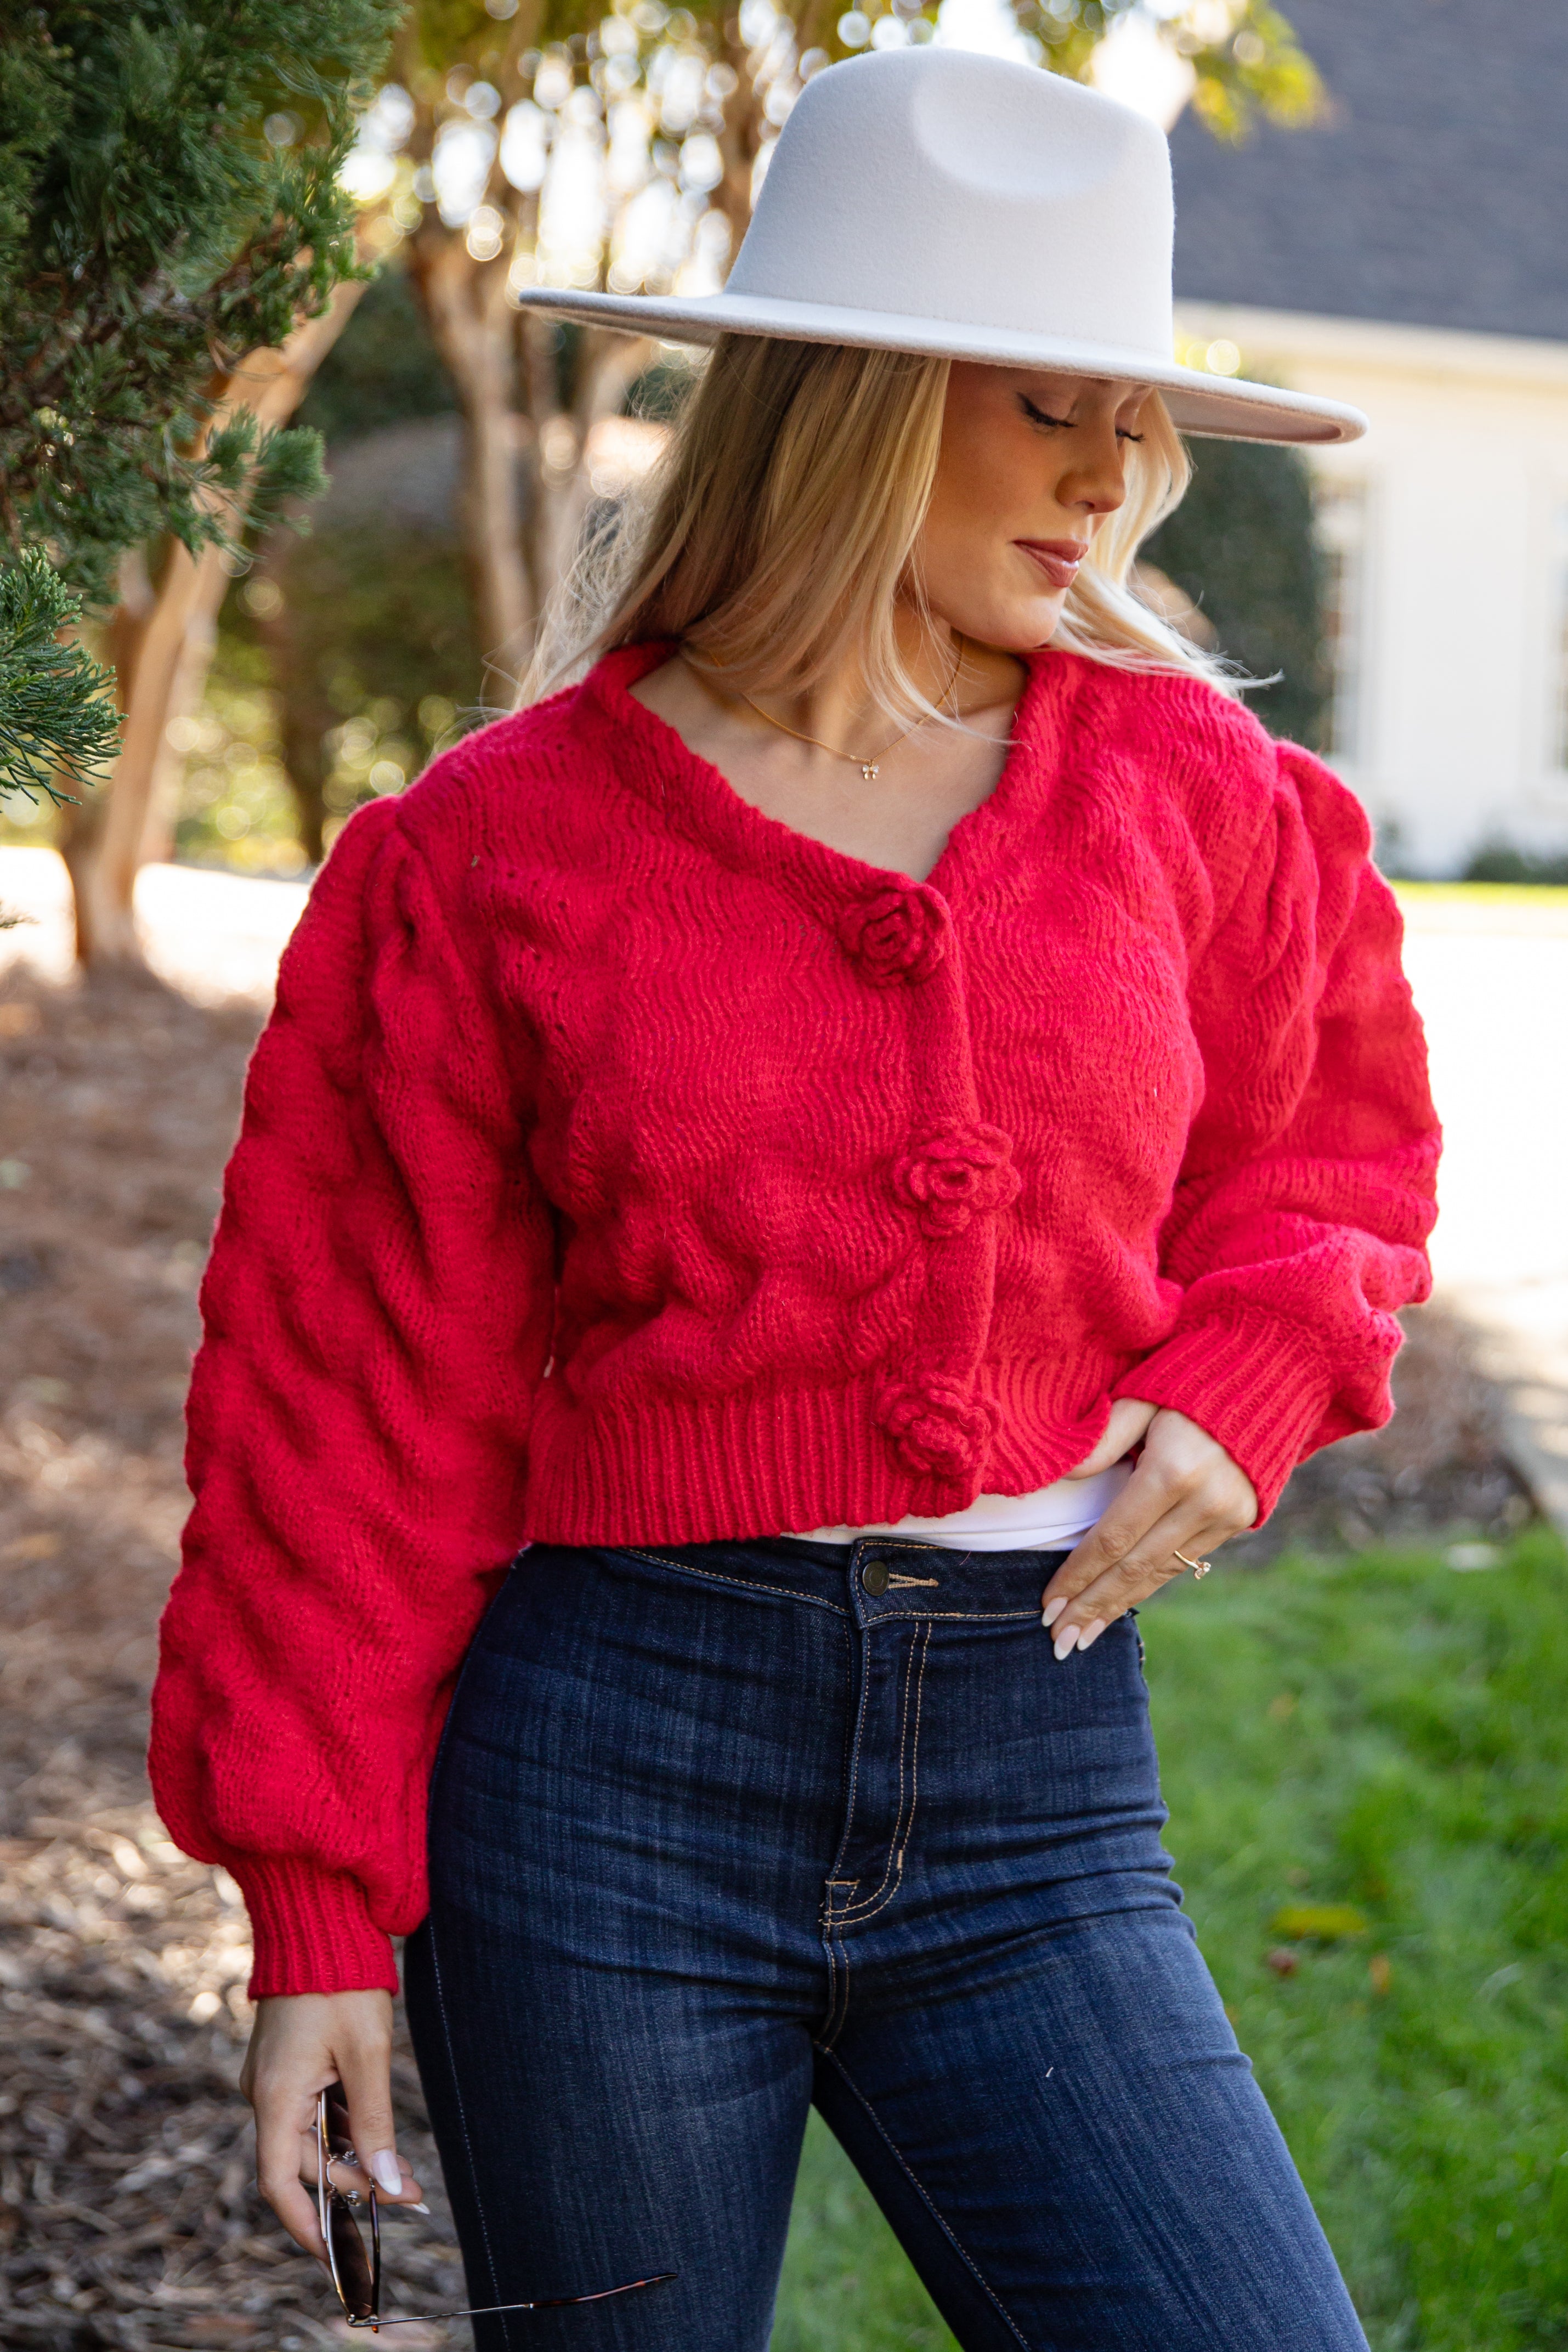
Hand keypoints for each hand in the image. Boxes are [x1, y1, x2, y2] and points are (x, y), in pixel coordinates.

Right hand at [240, 1991, 424, 2261]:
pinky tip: (378, 2139)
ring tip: (402, 2174)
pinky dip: (343, 2129)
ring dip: (352, 2158)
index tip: (336, 2257)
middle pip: (302, 2163)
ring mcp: (273, 2079)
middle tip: (407, 2197)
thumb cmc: (341, 1981)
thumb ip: (375, 2122)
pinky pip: (311, 2112)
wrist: (318, 1919)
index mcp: (275, 2095)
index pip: (278, 2183)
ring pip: (310, 2138)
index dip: (306, 2224)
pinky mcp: (287, 2065)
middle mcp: (265, 2093)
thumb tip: (387, 2186)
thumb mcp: (367, 2054)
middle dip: (352, 2185)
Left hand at [1042, 1401, 1256, 1658]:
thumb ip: (1102, 1439)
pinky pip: (1185, 1562)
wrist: (1271, 1377)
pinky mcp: (1240, 1520)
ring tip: (1084, 1637)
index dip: (1078, 1575)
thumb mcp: (1141, 1397)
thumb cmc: (1189, 1379)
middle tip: (1060, 1643)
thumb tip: (1062, 1478)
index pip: (1113, 1538)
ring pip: (1162, 1573)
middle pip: (1135, 1568)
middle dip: (1093, 1607)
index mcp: (1173, 1470)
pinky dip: (1150, 1585)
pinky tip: (1122, 1603)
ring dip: (1120, 1606)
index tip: (1047, 1606)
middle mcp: (1203, 1502)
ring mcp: (1226, 1515)